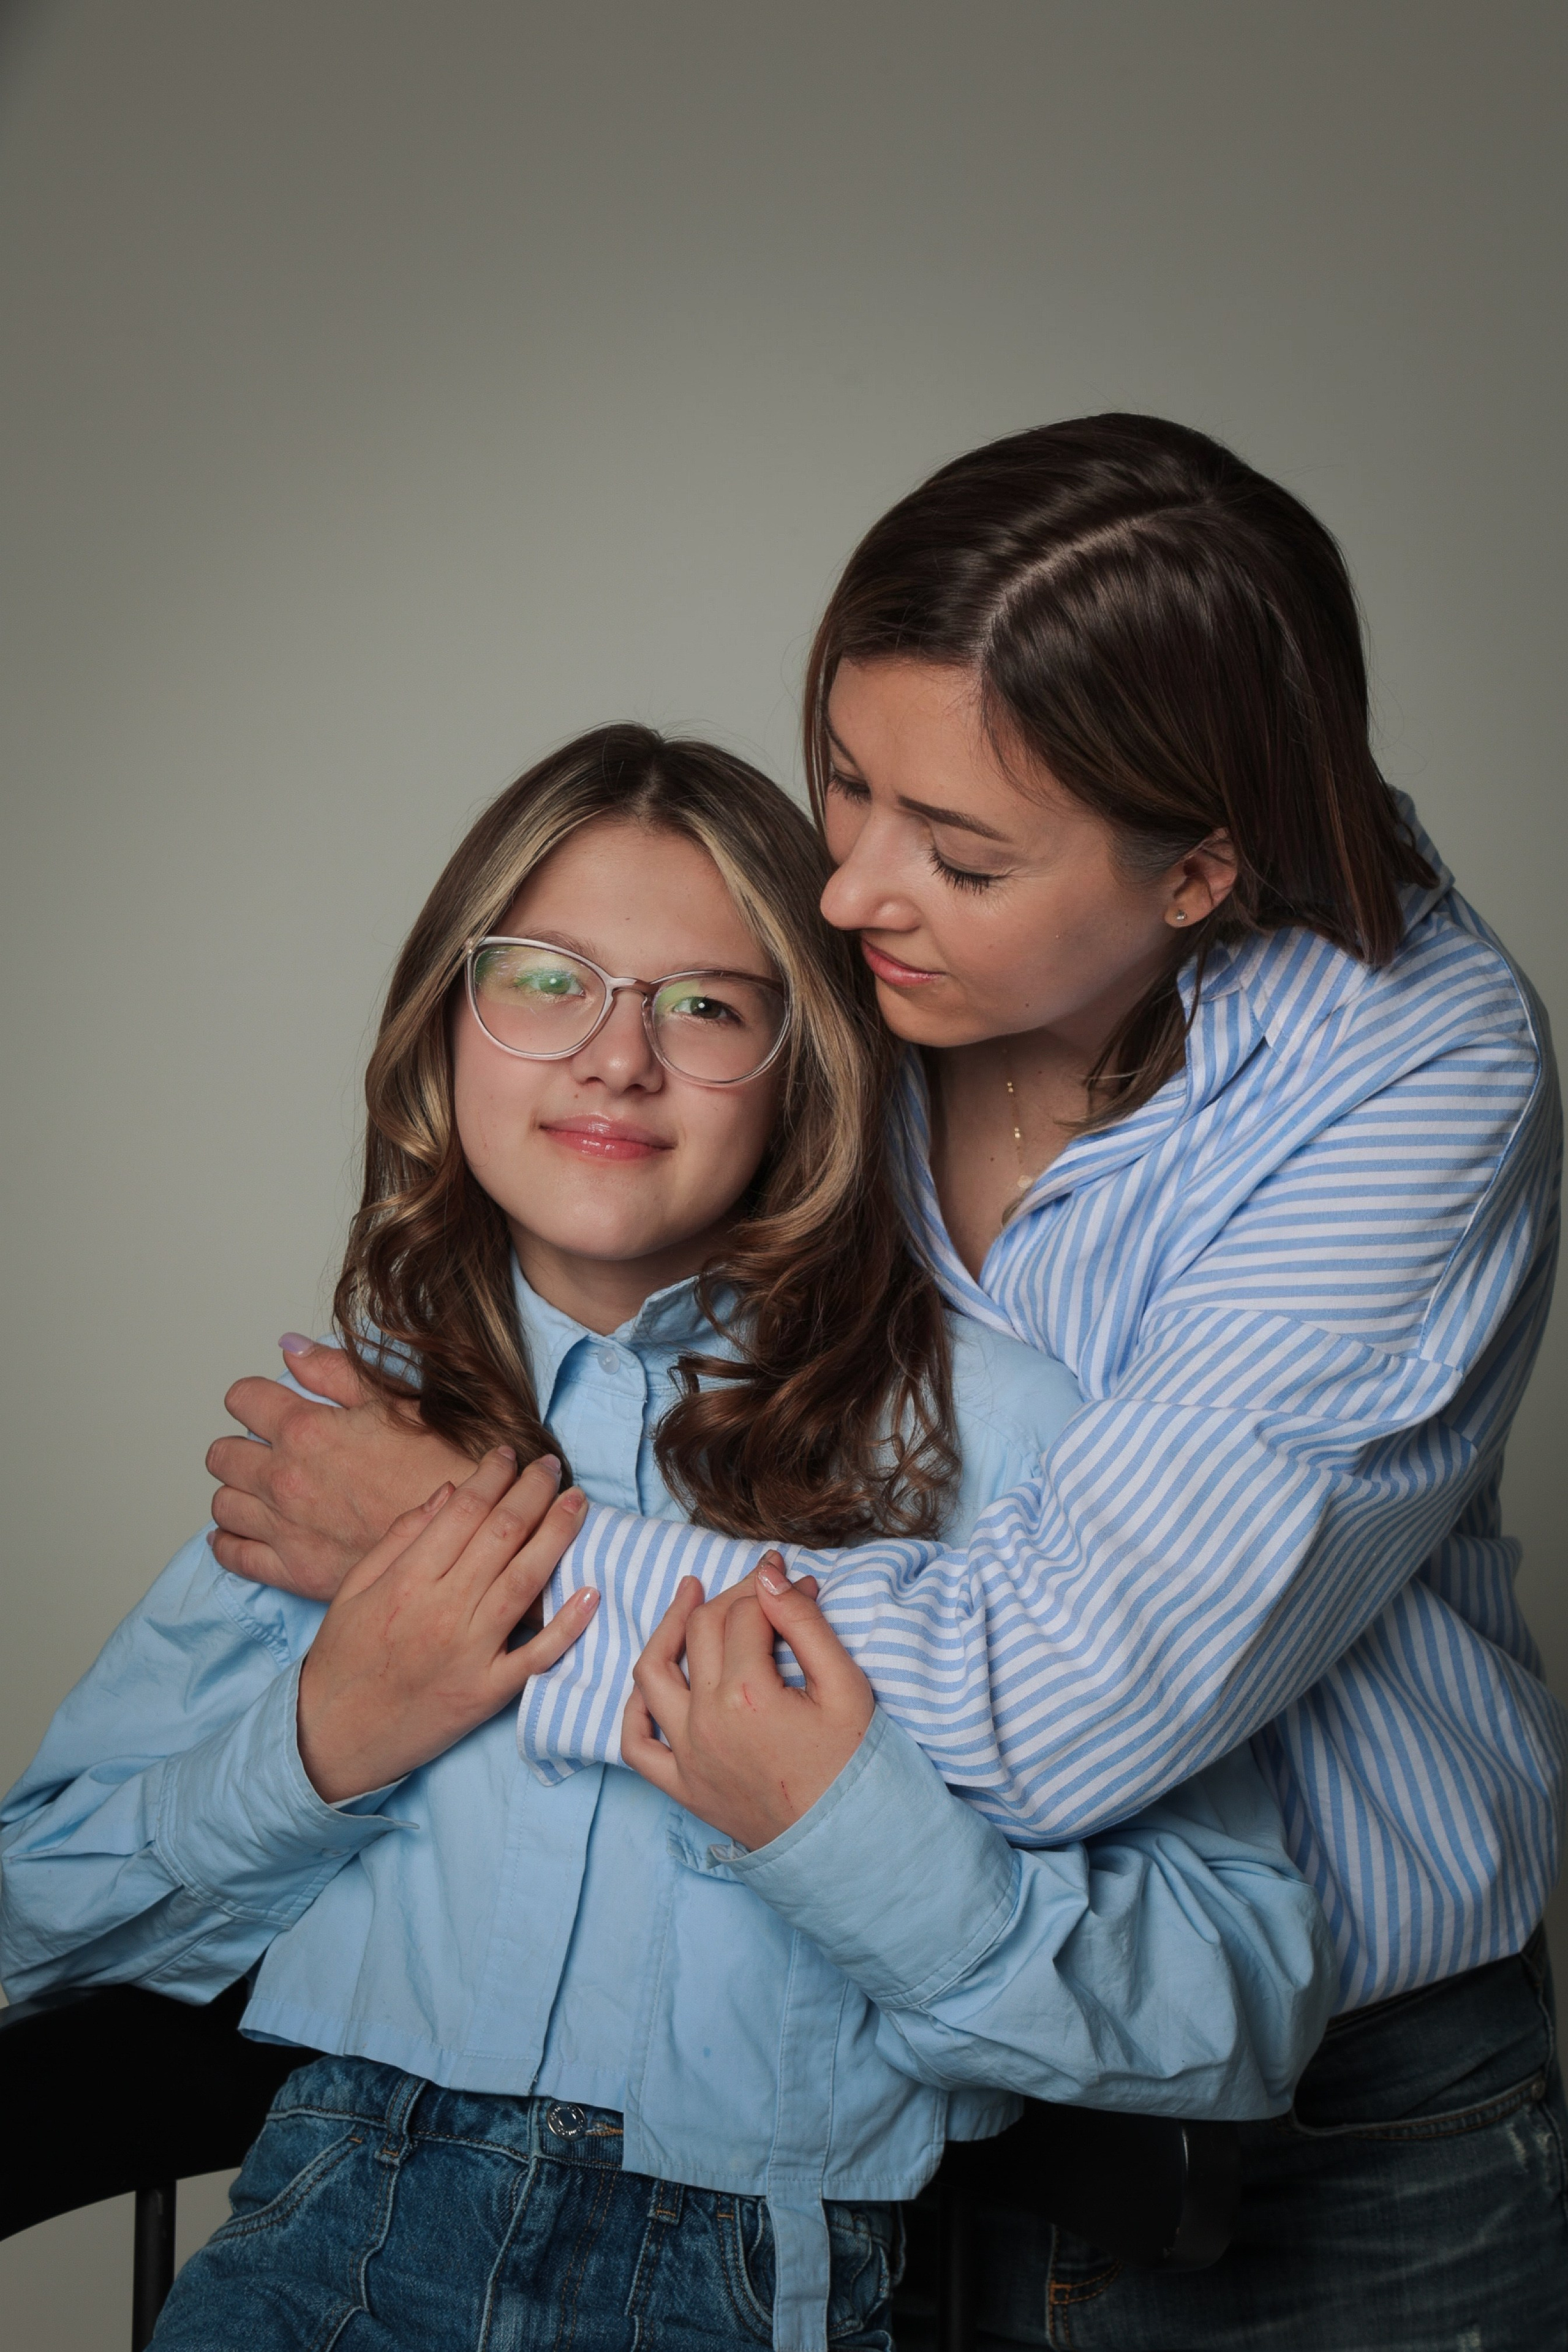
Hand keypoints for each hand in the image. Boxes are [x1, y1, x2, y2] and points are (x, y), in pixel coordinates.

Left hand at [207, 1338, 475, 1598]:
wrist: (467, 1532)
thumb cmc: (444, 1464)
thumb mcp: (396, 1399)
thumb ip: (335, 1371)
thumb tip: (291, 1349)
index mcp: (307, 1430)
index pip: (243, 1398)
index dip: (254, 1396)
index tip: (267, 1403)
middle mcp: (285, 1478)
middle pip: (222, 1455)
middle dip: (241, 1445)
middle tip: (267, 1448)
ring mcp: (284, 1527)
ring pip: (223, 1504)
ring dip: (238, 1492)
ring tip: (263, 1489)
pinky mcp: (294, 1569)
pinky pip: (234, 1556)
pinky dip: (230, 1543)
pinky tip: (243, 1533)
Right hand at [296, 1447, 594, 1801]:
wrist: (332, 1737)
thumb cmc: (343, 1657)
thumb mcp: (354, 1588)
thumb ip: (401, 1537)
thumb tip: (448, 1491)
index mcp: (407, 1580)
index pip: (463, 1511)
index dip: (492, 1476)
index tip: (507, 1455)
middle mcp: (442, 1611)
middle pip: (502, 1535)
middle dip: (533, 1491)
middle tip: (552, 1466)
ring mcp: (469, 1653)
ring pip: (525, 1581)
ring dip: (558, 1534)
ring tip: (578, 1501)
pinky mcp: (487, 1693)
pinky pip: (536, 1655)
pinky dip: (567, 1624)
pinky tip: (591, 1591)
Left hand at [621, 1558, 874, 1849]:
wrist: (848, 1842)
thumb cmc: (854, 1765)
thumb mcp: (846, 1686)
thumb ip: (805, 1625)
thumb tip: (770, 1578)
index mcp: (747, 1695)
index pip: (745, 1614)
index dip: (770, 1587)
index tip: (792, 1580)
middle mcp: (705, 1721)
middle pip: (701, 1631)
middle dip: (730, 1597)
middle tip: (757, 1588)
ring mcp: (686, 1755)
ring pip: (653, 1674)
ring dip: (667, 1629)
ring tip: (688, 1598)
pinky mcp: (681, 1786)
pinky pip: (636, 1742)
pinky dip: (635, 1707)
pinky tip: (652, 1681)